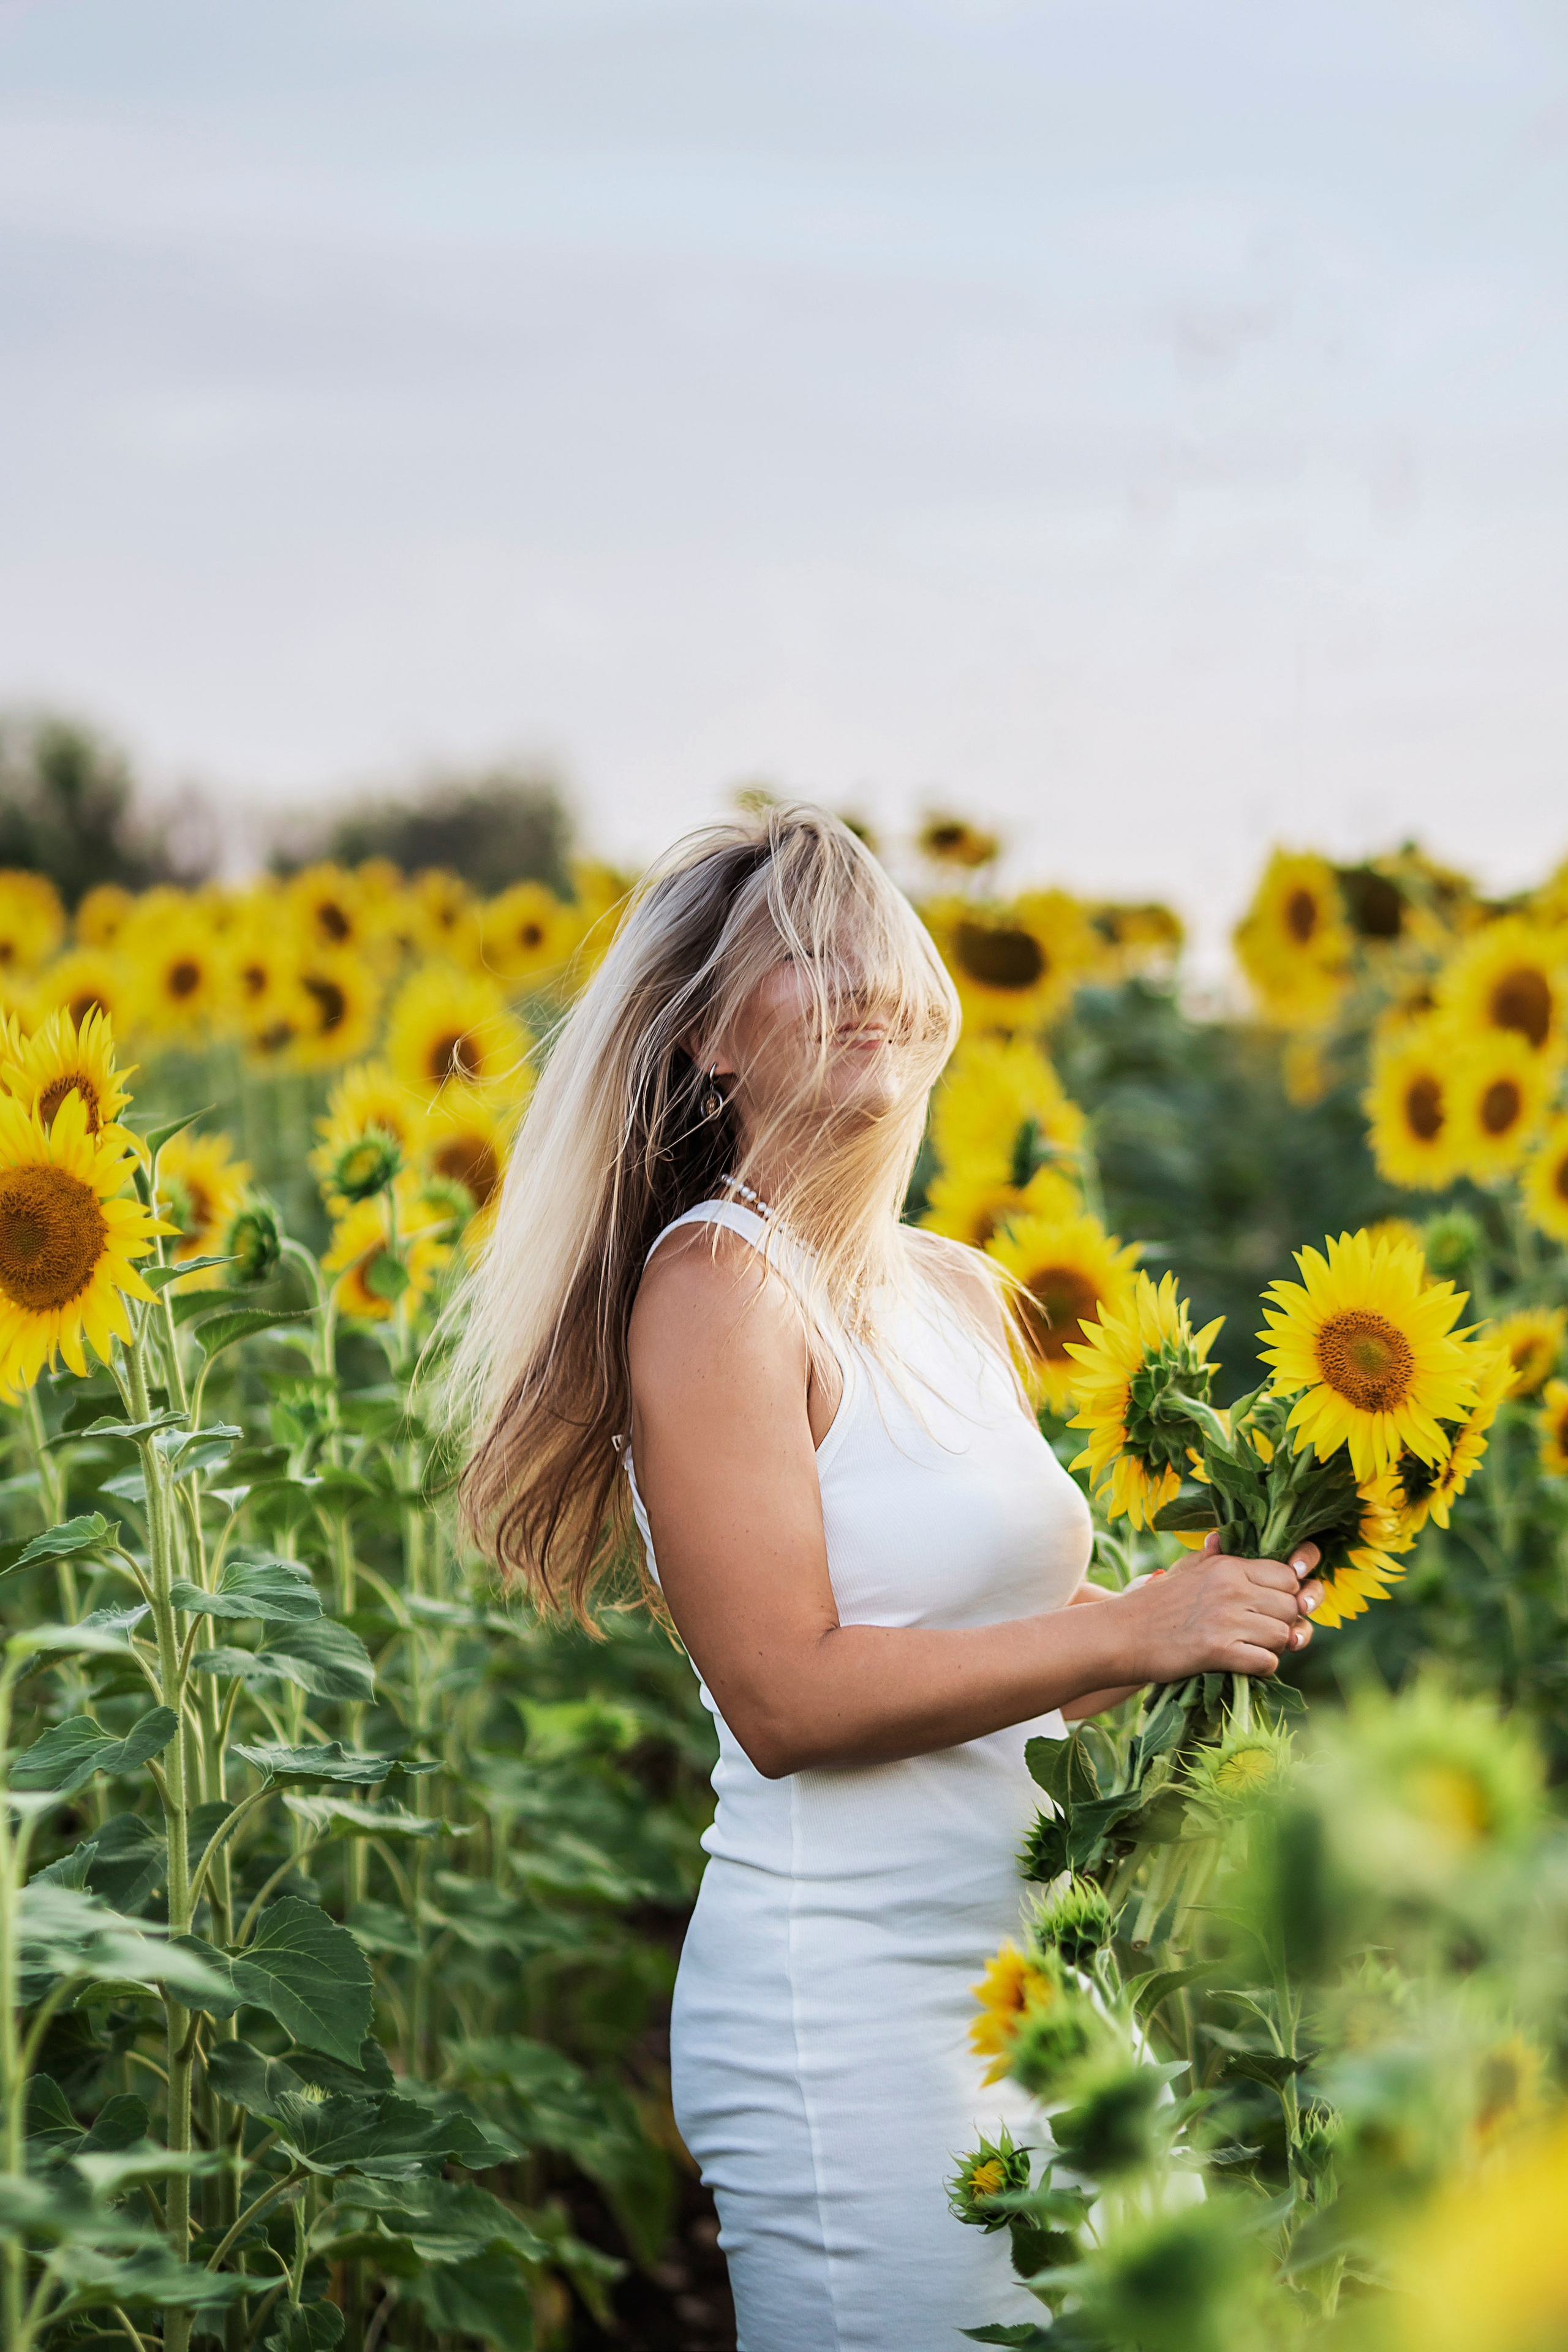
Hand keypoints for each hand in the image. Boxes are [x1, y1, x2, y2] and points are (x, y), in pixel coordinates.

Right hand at [1112, 1534, 1324, 1681]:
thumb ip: (1210, 1557)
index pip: (1287, 1575)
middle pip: (1290, 1606)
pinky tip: (1243, 1664)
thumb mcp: (1182, 1570)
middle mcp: (1232, 1588)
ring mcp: (1226, 1619)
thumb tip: (1221, 1538)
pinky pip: (1267, 1662)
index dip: (1286, 1594)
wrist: (1120, 1635)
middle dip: (1283, 1623)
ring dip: (1273, 1647)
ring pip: (1283, 1635)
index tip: (1269, 1607)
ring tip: (1251, 1648)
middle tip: (1261, 1632)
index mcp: (1227, 1565)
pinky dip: (1261, 1667)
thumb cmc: (1152, 1604)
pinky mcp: (1219, 1650)